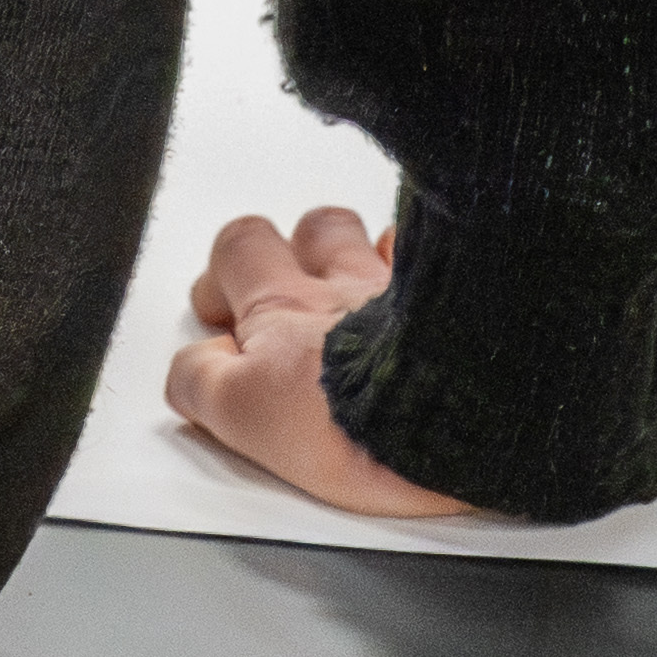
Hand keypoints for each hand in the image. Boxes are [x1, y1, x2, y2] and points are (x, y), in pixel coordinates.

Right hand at [152, 205, 469, 519]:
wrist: (451, 428)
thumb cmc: (360, 427)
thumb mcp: (245, 414)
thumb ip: (201, 381)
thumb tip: (193, 365)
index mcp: (287, 302)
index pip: (239, 246)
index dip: (223, 273)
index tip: (222, 311)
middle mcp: (350, 280)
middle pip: (313, 229)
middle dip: (293, 251)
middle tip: (285, 295)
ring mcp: (411, 291)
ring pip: (381, 239)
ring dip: (362, 256)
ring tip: (356, 292)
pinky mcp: (463, 309)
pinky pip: (445, 263)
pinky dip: (430, 272)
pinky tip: (432, 294)